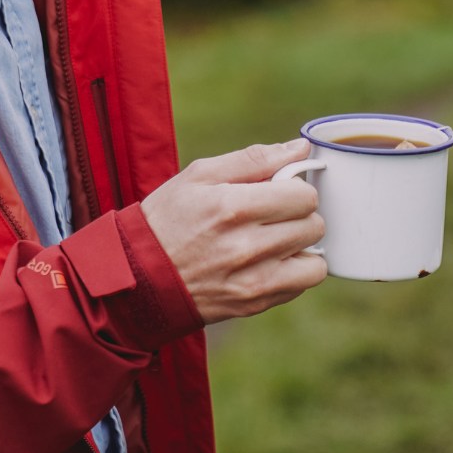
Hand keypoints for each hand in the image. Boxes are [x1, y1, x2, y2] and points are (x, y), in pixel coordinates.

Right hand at [141, 139, 327, 323]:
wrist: (137, 276)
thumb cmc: (168, 219)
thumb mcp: (199, 176)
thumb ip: (254, 159)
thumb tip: (300, 148)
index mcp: (233, 207)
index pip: (304, 196)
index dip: (296, 189)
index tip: (279, 191)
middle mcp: (246, 247)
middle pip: (313, 225)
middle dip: (300, 215)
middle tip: (275, 215)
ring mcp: (252, 280)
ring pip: (316, 259)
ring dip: (302, 245)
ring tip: (276, 239)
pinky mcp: (254, 304)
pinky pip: (302, 284)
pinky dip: (295, 271)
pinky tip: (270, 261)